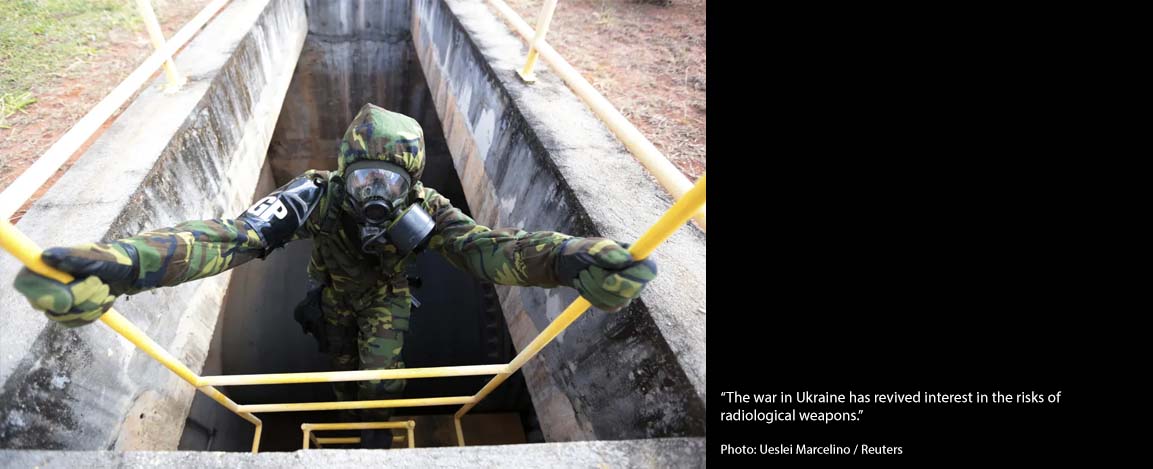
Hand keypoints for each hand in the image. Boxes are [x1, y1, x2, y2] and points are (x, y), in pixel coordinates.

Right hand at [12, 243, 135, 326]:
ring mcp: (55, 300)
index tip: (69, 296)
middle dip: (80, 298)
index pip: (25, 282)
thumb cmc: (112, 260)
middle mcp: (45, 283)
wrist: (128, 273)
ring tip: (105, 289)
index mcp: (46, 265)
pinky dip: (93, 314)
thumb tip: (45, 256)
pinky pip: (73, 323)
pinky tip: (103, 301)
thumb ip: (72, 257)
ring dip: (91, 305)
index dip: (43, 293)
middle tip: (100, 284)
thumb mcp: (96, 257)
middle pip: (47, 305)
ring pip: (62, 316)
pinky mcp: (66, 313)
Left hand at [555, 237, 656, 311]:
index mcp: (637, 257)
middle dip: (604, 281)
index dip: (632, 277)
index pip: (649, 270)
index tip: (610, 277)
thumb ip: (607, 251)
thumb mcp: (592, 247)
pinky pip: (607, 306)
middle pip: (631, 290)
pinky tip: (584, 284)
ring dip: (593, 287)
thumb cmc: (584, 251)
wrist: (570, 264)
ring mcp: (627, 292)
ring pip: (616, 300)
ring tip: (583, 273)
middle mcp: (637, 276)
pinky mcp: (616, 303)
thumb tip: (627, 260)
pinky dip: (591, 295)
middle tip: (590, 268)